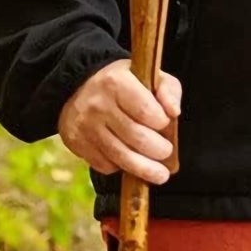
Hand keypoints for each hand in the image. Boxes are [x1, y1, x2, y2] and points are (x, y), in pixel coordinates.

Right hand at [59, 58, 182, 181]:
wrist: (79, 87)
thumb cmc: (124, 84)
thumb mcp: (149, 76)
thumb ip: (169, 90)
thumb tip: (174, 112)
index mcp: (116, 83)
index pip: (147, 112)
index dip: (162, 123)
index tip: (164, 123)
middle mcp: (98, 105)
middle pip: (137, 138)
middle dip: (159, 150)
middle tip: (166, 151)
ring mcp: (85, 126)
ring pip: (122, 157)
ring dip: (146, 169)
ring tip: (160, 174)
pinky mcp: (77, 143)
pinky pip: (105, 164)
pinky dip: (120, 167)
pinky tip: (128, 159)